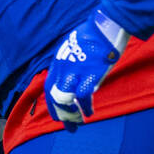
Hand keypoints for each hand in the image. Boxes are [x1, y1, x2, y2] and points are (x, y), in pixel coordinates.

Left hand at [45, 9, 129, 126]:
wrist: (104, 26)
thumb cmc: (93, 36)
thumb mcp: (73, 48)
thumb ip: (71, 63)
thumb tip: (75, 77)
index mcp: (58, 62)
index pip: (49, 87)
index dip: (52, 103)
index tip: (57, 114)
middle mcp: (62, 68)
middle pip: (54, 96)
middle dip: (60, 114)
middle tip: (68, 127)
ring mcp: (74, 72)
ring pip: (63, 99)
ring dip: (70, 114)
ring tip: (78, 123)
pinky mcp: (89, 74)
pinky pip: (82, 96)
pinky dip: (84, 107)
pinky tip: (89, 113)